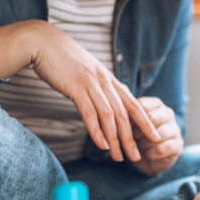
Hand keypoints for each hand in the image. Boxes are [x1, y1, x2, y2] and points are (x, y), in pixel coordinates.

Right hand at [0, 21, 160, 161]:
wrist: (44, 42)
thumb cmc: (63, 60)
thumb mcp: (87, 73)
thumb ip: (98, 87)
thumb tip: (105, 103)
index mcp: (109, 79)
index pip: (134, 103)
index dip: (146, 122)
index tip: (155, 137)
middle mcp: (105, 81)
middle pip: (124, 114)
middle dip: (132, 138)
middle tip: (137, 157)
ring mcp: (91, 84)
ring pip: (110, 116)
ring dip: (115, 139)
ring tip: (118, 158)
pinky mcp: (76, 87)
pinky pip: (90, 112)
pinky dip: (97, 131)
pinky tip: (101, 145)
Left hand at [131, 97, 182, 175]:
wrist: (148, 158)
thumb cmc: (136, 136)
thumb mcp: (128, 125)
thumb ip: (125, 117)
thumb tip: (118, 114)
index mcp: (155, 104)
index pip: (141, 106)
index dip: (130, 119)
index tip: (124, 128)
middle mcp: (167, 113)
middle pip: (150, 118)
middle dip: (138, 131)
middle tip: (134, 138)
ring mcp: (175, 128)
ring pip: (156, 135)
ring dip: (144, 144)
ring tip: (142, 146)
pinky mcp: (178, 144)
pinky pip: (160, 149)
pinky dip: (151, 154)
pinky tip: (149, 154)